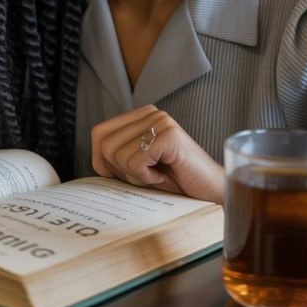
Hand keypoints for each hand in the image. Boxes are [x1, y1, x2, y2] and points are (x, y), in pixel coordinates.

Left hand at [91, 105, 223, 204]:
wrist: (211, 194)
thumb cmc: (176, 183)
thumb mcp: (137, 168)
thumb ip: (115, 158)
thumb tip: (95, 160)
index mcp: (141, 116)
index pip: (98, 133)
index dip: (102, 161)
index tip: (126, 174)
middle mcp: (151, 113)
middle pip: (105, 145)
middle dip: (122, 171)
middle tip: (149, 174)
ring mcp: (161, 121)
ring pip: (118, 155)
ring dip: (136, 176)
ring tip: (159, 174)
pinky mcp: (169, 135)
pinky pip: (136, 163)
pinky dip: (148, 178)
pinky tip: (166, 176)